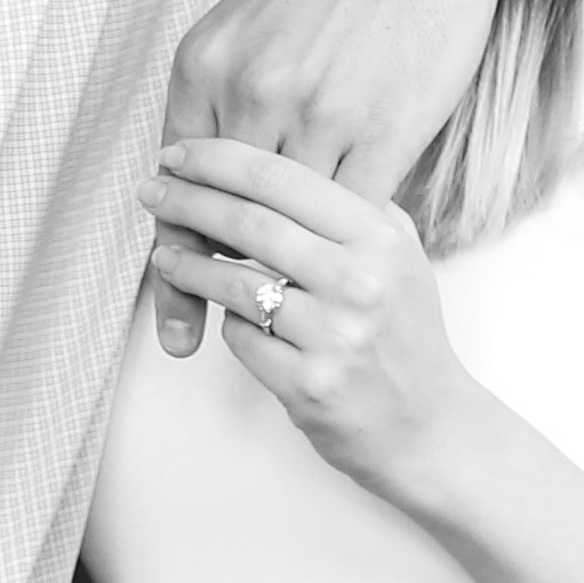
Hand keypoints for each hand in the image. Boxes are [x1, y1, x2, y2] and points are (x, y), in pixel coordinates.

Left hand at [140, 137, 497, 514]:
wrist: (431, 429)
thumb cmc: (406, 336)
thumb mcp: (401, 256)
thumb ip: (352, 208)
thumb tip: (276, 160)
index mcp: (379, 238)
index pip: (282, 178)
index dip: (219, 159)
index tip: (180, 153)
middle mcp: (359, 281)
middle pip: (249, 222)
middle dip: (188, 200)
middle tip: (152, 191)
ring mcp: (333, 336)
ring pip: (234, 282)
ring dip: (187, 263)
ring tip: (165, 253)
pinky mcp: (308, 385)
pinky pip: (240, 337)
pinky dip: (226, 321)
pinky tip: (222, 315)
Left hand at [150, 0, 516, 356]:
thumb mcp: (250, 24)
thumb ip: (224, 96)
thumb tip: (199, 168)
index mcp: (208, 63)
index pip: (183, 181)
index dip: (171, 248)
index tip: (165, 298)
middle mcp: (256, 92)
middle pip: (223, 214)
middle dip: (199, 283)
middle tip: (177, 335)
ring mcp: (322, 118)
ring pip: (284, 226)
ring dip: (268, 278)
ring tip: (249, 320)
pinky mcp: (387, 133)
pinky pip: (348, 218)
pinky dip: (333, 252)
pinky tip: (324, 280)